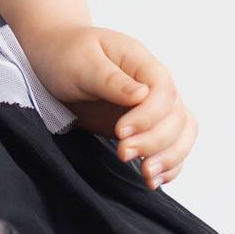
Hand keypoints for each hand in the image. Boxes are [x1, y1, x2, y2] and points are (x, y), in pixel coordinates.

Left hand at [18, 23, 197, 190]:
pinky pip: (173, 146)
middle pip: (176, 117)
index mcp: (140, 60)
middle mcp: (153, 82)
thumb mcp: (81, 62)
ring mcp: (152, 105)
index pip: (163, 92)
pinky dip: (169, 165)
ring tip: (146, 176)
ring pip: (182, 133)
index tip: (119, 132)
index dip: (148, 117)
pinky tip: (153, 179)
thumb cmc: (65, 54)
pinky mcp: (146, 125)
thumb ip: (111, 79)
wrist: (53, 57)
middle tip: (122, 154)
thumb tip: (143, 94)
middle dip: (154, 142)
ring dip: (169, 158)